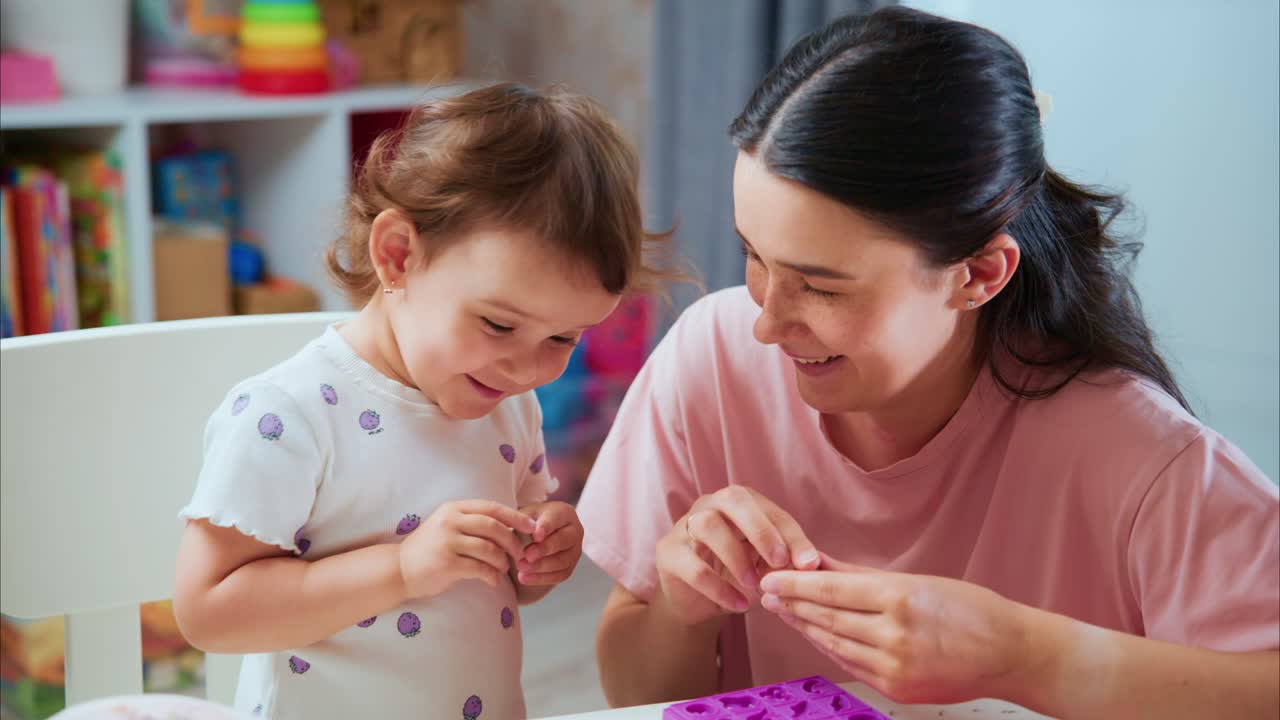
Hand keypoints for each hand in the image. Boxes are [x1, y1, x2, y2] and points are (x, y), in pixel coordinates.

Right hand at [397, 500, 535, 598]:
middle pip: (493, 526)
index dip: (515, 516)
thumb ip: (473, 523)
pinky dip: (492, 575)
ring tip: (504, 568)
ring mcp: (447, 542)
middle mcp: (450, 521)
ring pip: (489, 548)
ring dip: (502, 560)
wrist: (399, 569)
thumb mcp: (448, 526)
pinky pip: (479, 568)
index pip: (492, 508)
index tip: (532, 527)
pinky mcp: (446, 563)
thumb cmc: (430, 549)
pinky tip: (494, 580)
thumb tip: (510, 526)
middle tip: (521, 553)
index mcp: (453, 509)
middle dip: (513, 540)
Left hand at [516, 501, 582, 585]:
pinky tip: (524, 578)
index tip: (536, 536)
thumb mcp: (524, 516)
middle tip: (527, 555)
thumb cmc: (529, 524)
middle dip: (544, 549)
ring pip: (562, 561)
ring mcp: (574, 551)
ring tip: (521, 567)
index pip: (556, 519)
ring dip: (541, 566)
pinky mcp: (569, 568)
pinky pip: (558, 576)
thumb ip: (522, 521)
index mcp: (564, 513)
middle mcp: (574, 531)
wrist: (532, 539)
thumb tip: (520, 526)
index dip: (546, 527)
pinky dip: (540, 578)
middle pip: (563, 540)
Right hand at [656, 486, 820, 626]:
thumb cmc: (737, 576)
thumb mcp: (766, 568)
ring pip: (708, 524)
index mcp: (740, 503)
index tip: (810, 563)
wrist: (697, 602)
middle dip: (761, 529)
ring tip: (754, 585)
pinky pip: (692, 565)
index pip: (771, 510)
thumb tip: (811, 565)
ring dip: (736, 556)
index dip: (793, 535)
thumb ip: (786, 562)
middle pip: (734, 498)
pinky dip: (718, 587)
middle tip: (779, 560)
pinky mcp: (667, 552)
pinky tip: (737, 605)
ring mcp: (685, 526)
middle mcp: (711, 505)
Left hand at [760, 553, 1030, 704]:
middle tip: (767, 593)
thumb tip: (821, 562)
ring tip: (784, 612)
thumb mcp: (917, 581)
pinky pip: (851, 664)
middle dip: (792, 605)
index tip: (770, 578)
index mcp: (899, 599)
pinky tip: (815, 634)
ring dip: (805, 627)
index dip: (795, 585)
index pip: (831, 590)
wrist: (1010, 654)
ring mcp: (894, 666)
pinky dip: (830, 648)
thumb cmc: (969, 610)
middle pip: (827, 617)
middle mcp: (893, 634)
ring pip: (834, 643)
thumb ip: (863, 576)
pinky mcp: (896, 688)